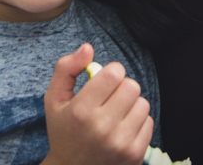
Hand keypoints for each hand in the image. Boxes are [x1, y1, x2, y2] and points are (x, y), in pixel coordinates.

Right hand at [42, 44, 153, 164]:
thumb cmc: (63, 131)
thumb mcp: (54, 99)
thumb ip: (66, 68)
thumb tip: (88, 48)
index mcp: (81, 111)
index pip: (114, 73)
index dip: (111, 72)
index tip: (104, 81)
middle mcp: (101, 128)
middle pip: (132, 86)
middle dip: (122, 87)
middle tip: (110, 98)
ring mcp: (120, 143)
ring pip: (143, 103)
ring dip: (131, 105)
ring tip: (116, 114)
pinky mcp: (134, 154)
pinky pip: (149, 122)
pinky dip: (138, 122)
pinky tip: (122, 128)